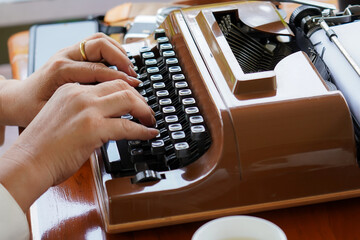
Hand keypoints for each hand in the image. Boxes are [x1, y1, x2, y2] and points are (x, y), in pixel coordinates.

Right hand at [0, 80, 158, 211]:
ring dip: (144, 111)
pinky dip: (142, 130)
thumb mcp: (63, 117)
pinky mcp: (93, 128)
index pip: (107, 82)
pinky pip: (128, 126)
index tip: (136, 99)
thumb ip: (86, 113)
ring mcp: (87, 109)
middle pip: (121, 86)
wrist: (28, 162)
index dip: (126, 90)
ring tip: (150, 121)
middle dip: (139, 98)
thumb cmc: (43, 146)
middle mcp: (80, 94)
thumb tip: (111, 119)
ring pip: (128, 99)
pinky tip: (148, 134)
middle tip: (147, 111)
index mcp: (71, 90)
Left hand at [3, 33, 139, 126]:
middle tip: (135, 78)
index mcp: (60, 71)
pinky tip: (119, 66)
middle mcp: (65, 57)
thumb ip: (83, 112)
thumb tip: (112, 115)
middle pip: (101, 47)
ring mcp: (69, 52)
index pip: (98, 70)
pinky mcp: (73, 54)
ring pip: (101, 41)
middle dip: (123, 61)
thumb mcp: (57, 115)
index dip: (120, 80)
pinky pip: (97, 44)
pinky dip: (112, 52)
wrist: (19, 99)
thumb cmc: (33, 109)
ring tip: (130, 70)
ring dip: (119, 53)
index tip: (135, 90)